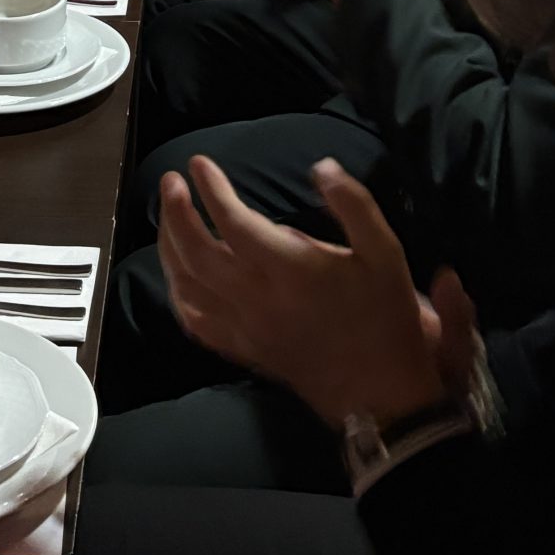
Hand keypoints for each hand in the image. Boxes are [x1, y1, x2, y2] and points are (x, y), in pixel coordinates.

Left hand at [159, 153, 456, 427]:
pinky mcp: (243, 349)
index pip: (235, 224)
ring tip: (169, 215)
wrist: (380, 391)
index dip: (212, 190)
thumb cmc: (384, 316)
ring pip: (187, 286)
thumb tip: (322, 166)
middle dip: (176, 213)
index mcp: (291, 272)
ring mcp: (245, 328)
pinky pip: (195, 322)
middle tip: (171, 180)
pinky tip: (177, 272)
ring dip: (169, 248)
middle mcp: (258, 300)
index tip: (200, 162)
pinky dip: (177, 293)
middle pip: (197, 254)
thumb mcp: (385, 253)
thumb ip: (354, 205)